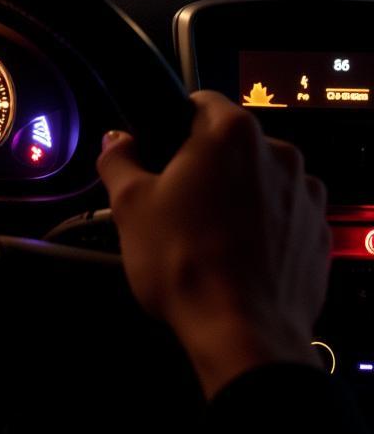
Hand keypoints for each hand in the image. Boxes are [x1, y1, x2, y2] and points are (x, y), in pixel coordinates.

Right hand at [96, 90, 329, 398]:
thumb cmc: (185, 263)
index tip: (161, 150)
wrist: (241, 332)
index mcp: (230, 134)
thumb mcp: (130, 205)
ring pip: (261, 180)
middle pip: (234, 145)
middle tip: (176, 203)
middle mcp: (279, 154)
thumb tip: (115, 141)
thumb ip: (118, 160)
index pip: (201, 101)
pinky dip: (264, 227)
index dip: (174, 123)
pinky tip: (236, 255)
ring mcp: (306, 195)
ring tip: (207, 235)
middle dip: (207, 166)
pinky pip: (285, 216)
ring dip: (239, 196)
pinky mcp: (319, 234)